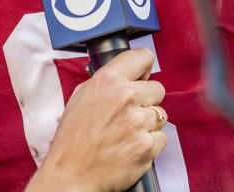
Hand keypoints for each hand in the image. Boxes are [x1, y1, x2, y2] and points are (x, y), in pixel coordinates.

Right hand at [26, 48, 167, 191]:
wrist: (71, 175)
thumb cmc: (73, 138)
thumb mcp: (81, 97)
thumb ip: (107, 82)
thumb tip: (128, 73)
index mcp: (108, 80)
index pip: (143, 57)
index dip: (143, 68)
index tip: (141, 77)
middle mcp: (125, 97)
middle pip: (158, 88)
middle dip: (146, 100)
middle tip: (129, 114)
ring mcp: (138, 122)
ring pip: (161, 114)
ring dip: (148, 124)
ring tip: (127, 133)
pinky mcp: (146, 146)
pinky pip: (162, 138)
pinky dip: (150, 144)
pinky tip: (132, 147)